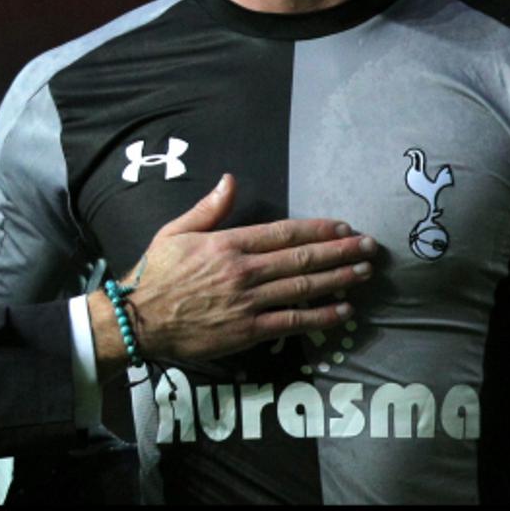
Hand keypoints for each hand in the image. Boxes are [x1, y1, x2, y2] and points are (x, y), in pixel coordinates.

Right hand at [88, 174, 375, 376]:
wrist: (139, 319)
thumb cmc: (156, 274)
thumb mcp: (175, 231)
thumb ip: (209, 207)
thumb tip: (231, 179)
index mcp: (228, 243)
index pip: (283, 233)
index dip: (318, 229)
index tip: (343, 226)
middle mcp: (243, 271)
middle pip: (302, 259)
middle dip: (340, 252)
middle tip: (370, 247)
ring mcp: (248, 302)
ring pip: (303, 288)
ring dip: (338, 279)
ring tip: (364, 272)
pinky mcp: (248, 330)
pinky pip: (292, 321)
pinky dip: (320, 316)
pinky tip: (342, 310)